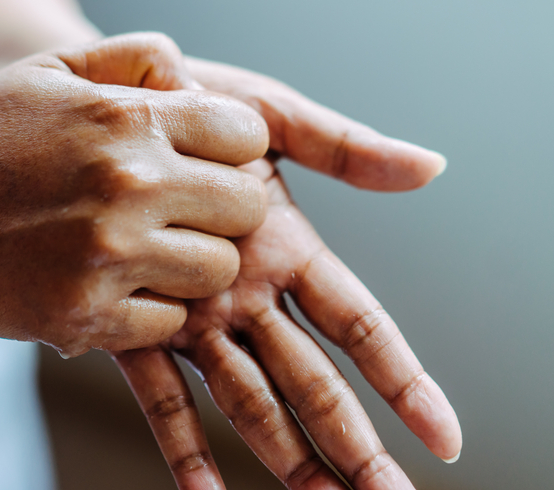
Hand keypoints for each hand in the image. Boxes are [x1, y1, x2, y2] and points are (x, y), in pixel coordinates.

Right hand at [0, 34, 268, 356]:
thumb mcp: (47, 70)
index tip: (206, 158)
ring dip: (194, 263)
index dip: (233, 147)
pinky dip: (152, 309)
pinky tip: (115, 283)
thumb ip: (134, 56)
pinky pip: (172, 322)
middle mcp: (127, 185)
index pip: (248, 135)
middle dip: (225, 207)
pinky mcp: (89, 317)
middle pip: (248, 207)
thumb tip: (198, 80)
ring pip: (220, 271)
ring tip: (149, 248)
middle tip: (184, 208)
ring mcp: (109, 257)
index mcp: (124, 118)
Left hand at [112, 62, 459, 489]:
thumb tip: (431, 167)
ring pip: (251, 401)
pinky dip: (181, 446)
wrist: (108, 100)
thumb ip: (343, 148)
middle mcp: (250, 296)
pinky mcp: (136, 322)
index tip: (445, 439)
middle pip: (314, 382)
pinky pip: (159, 395)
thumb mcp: (270, 115)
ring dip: (286, 457)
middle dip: (354, 444)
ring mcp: (196, 317)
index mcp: (289, 249)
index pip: (359, 326)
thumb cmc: (194, 104)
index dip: (403, 382)